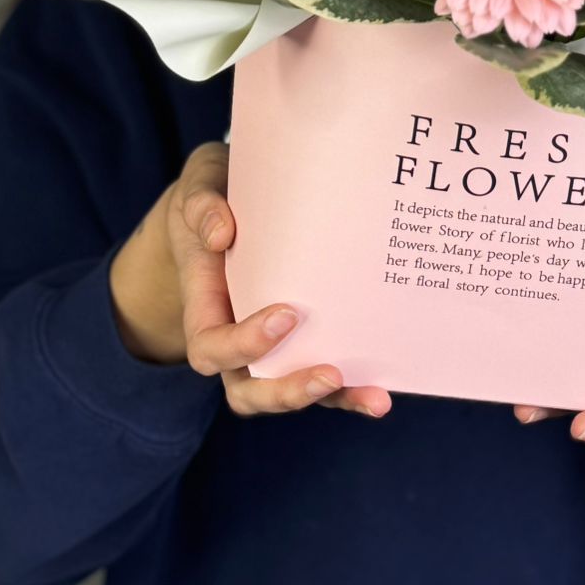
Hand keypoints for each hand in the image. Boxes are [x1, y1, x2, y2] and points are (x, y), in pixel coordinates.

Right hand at [109, 142, 390, 419]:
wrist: (230, 198)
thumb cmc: (214, 195)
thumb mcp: (199, 185)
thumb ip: (203, 205)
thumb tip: (222, 234)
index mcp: (204, 305)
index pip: (211, 346)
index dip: (243, 344)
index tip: (287, 314)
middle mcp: (235, 335)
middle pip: (248, 390)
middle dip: (287, 392)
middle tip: (331, 373)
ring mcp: (271, 344)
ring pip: (290, 392)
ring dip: (332, 400)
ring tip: (376, 397)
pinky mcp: (303, 340)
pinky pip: (322, 375)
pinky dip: (351, 388)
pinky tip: (384, 387)